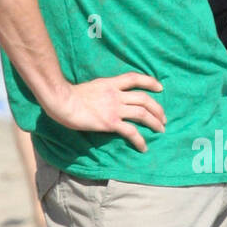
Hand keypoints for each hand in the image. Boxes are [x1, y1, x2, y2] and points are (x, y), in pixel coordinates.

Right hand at [47, 72, 165, 151]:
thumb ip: (101, 91)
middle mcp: (116, 94)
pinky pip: (131, 131)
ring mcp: (114, 108)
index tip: (160, 87)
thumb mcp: (90, 87)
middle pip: (144, 99)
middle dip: (157, 109)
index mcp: (110, 84)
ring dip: (155, 122)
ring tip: (161, 130)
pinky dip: (140, 140)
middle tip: (164, 118)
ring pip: (142, 113)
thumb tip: (103, 98)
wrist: (62, 101)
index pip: (134, 78)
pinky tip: (144, 147)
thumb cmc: (69, 96)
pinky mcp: (111, 122)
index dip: (149, 82)